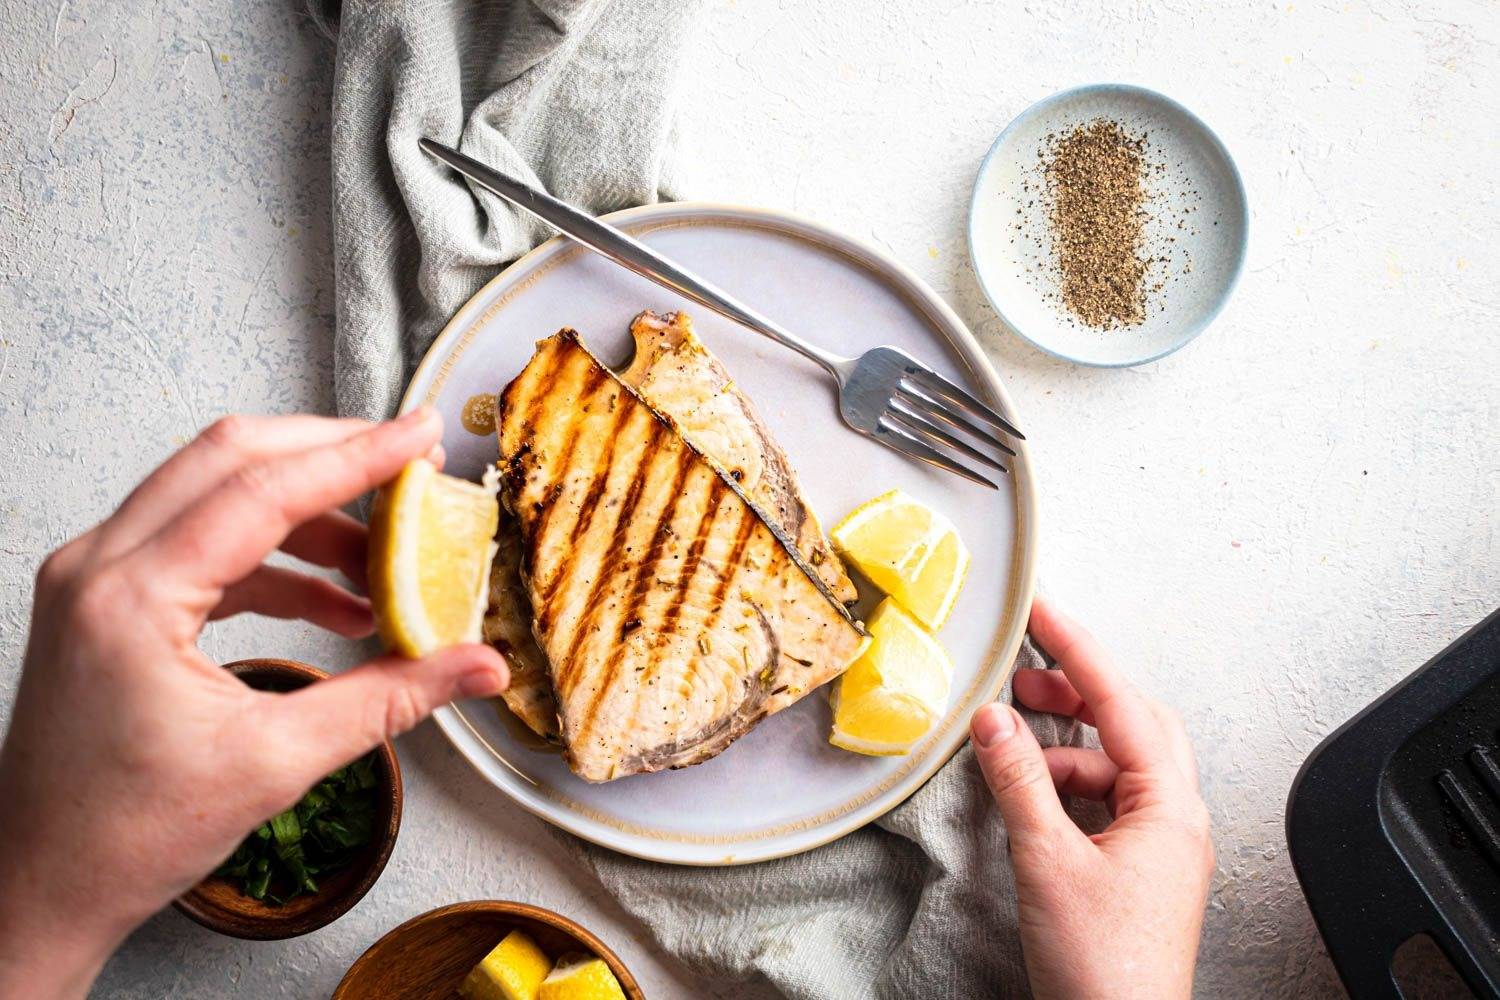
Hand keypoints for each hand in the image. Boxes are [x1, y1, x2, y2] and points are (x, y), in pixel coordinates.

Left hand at [0, 411, 507, 998]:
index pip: (261, 488)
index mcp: (131, 598)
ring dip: (306, 512)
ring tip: (382, 559)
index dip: (356, 457)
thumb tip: (478, 666)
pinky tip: (334, 603)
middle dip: (330, 455)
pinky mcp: (105, 598)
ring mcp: (94, 576)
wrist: (44, 885)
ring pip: (214, 491)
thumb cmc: (128, 836)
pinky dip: (273, 556)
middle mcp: (99, 566)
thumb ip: (391, 698)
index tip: (421, 438)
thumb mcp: (279, 762)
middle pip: (231, 458)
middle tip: (408, 468)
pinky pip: (201, 541)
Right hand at [970, 596, 1212, 999]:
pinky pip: (1107, 803)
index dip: (1077, 649)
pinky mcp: (1140, 871)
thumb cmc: (1104, 970)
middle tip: (1025, 671)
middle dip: (1078, 692)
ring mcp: (1161, 847)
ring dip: (1066, 747)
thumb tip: (995, 719)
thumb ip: (1019, 780)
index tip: (1043, 610)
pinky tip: (1031, 795)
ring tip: (1011, 747)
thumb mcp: (1047, 860)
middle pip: (1133, 725)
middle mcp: (1176, 820)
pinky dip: (1067, 787)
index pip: (1122, 703)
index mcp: (1170, 808)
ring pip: (1118, 766)